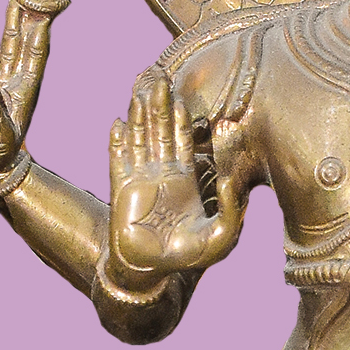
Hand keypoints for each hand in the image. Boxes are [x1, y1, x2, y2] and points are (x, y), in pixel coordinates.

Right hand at [108, 72, 234, 282]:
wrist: (153, 271)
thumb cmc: (188, 257)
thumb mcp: (222, 236)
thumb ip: (232, 209)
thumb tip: (230, 179)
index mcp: (185, 179)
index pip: (184, 141)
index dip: (183, 120)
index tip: (182, 98)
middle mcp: (161, 174)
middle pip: (160, 131)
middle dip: (159, 105)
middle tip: (159, 78)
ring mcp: (140, 179)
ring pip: (140, 139)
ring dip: (139, 115)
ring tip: (140, 90)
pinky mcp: (122, 190)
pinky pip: (118, 161)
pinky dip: (117, 142)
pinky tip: (117, 123)